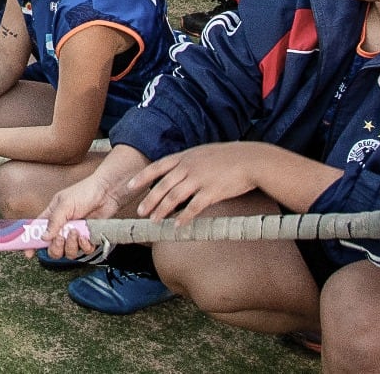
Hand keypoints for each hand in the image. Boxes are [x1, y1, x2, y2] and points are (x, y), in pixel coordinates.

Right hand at [38, 174, 125, 257]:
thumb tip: (43, 237)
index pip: (37, 232)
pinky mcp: (88, 239)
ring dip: (71, 245)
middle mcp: (62, 228)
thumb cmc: (84, 192)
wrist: (107, 192)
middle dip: (55, 248)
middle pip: (52, 248)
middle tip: (60, 238)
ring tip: (76, 232)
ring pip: (68, 252)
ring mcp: (75, 235)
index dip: (31, 243)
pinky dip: (84, 246)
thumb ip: (53, 221)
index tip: (28, 254)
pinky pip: (83, 251)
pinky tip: (86, 236)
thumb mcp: (64, 204)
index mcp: (51, 217)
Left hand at [130, 144, 262, 225]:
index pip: (157, 166)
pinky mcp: (211, 192)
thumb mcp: (203, 153)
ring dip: (162, 210)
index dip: (141, 177)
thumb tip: (176, 173)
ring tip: (154, 221)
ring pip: (174, 197)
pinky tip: (178, 226)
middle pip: (162, 185)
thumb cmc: (228, 157)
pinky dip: (184, 218)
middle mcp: (189, 166)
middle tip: (140, 211)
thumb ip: (188, 162)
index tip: (129, 186)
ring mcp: (199, 179)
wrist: (250, 160)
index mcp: (185, 156)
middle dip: (149, 200)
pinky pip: (193, 207)